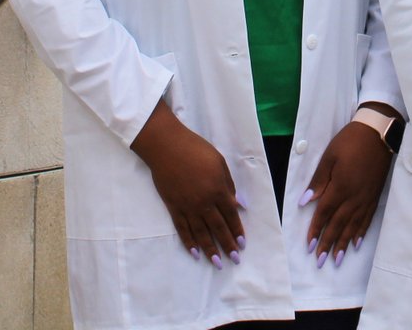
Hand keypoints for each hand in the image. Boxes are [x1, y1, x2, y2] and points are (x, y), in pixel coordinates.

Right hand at [131, 99, 243, 266]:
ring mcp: (188, 207)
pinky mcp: (173, 209)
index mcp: (218, 189)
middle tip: (235, 259)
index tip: (243, 243)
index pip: (231, 215)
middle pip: (218, 227)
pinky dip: (189, 243)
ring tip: (218, 263)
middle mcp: (204, 202)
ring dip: (211, 249)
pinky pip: (183, 230)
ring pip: (201, 233)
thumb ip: (229, 185)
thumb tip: (239, 204)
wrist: (168, 148)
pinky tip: (195, 253)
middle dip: (228, 244)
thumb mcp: (219, 162)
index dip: (237, 229)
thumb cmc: (197, 150)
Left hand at [301, 109, 396, 267]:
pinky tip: (357, 243)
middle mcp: (354, 197)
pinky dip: (361, 232)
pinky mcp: (375, 195)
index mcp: (340, 187)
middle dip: (328, 244)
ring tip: (337, 259)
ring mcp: (366, 197)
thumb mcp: (330, 156)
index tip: (309, 246)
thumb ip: (319, 180)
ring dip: (344, 243)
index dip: (316, 230)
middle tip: (320, 261)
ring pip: (353, 226)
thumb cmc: (351, 141)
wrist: (379, 132)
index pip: (325, 214)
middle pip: (339, 225)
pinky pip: (367, 218)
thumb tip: (305, 202)